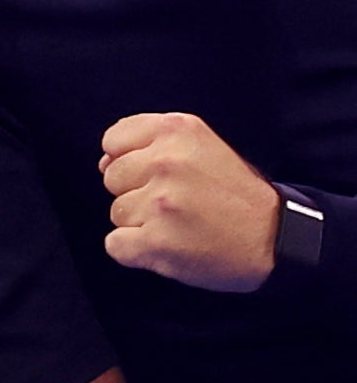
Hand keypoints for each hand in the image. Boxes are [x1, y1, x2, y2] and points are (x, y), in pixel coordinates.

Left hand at [102, 112, 280, 290]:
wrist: (277, 239)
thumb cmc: (235, 194)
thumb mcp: (202, 148)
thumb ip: (152, 145)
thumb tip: (104, 161)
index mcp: (177, 131)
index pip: (113, 140)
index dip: (129, 160)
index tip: (159, 173)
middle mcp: (166, 161)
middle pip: (111, 178)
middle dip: (137, 192)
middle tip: (179, 202)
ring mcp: (159, 203)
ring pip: (116, 213)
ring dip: (141, 223)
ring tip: (181, 224)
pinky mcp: (155, 241)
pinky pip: (116, 245)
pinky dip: (136, 251)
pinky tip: (171, 245)